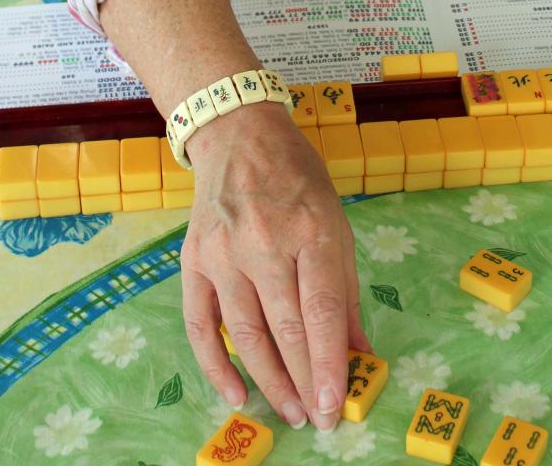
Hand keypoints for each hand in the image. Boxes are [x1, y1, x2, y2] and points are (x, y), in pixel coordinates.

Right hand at [180, 102, 369, 432]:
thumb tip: (357, 350)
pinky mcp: (193, 260)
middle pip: (285, 328)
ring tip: (288, 411)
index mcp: (310, 229)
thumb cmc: (297, 177)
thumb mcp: (336, 221)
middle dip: (303, 381)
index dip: (328, 363)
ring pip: (244, 334)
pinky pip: (200, 324)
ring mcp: (223, 253)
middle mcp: (264, 242)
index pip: (321, 310)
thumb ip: (346, 289)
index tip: (334, 405)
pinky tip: (236, 394)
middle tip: (316, 418)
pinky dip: (215, 365)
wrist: (239, 134)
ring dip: (267, 380)